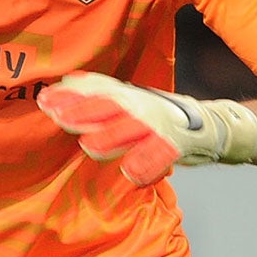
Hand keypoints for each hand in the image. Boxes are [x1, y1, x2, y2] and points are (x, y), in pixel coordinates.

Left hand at [37, 72, 256, 185]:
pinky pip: (160, 156)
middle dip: (82, 111)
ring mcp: (159, 125)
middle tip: (55, 116)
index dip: (70, 94)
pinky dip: (146, 165)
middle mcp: (142, 106)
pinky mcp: (176, 145)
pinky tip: (131, 174)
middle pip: (109, 106)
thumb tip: (67, 82)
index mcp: (129, 95)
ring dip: (111, 137)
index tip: (44, 99)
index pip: (95, 90)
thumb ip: (103, 94)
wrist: (212, 125)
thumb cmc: (163, 117)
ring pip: (133, 129)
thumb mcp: (132, 100)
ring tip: (88, 147)